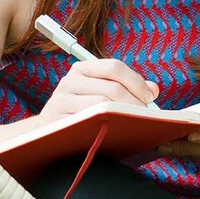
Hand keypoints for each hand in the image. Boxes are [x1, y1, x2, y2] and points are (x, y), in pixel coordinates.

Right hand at [37, 59, 159, 123]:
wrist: (46, 132)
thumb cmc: (79, 112)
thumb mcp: (99, 93)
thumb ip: (126, 88)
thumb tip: (153, 89)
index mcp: (82, 69)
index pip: (114, 66)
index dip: (136, 81)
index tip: (149, 97)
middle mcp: (70, 80)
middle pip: (112, 87)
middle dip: (135, 102)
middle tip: (145, 115)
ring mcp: (63, 99)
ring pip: (103, 105)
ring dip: (124, 115)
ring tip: (134, 123)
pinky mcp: (59, 118)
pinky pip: (89, 120)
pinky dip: (106, 124)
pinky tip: (114, 129)